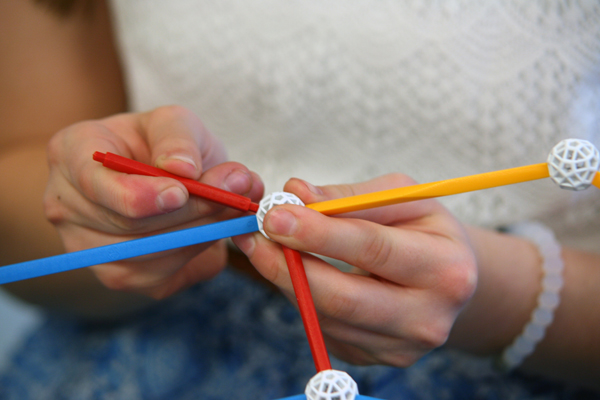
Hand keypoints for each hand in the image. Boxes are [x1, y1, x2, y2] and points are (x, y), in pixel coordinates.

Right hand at [44, 105, 263, 298]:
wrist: (159, 176)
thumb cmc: (161, 144)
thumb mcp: (172, 122)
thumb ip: (179, 138)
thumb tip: (184, 168)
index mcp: (71, 155)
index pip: (93, 183)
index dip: (139, 194)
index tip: (181, 191)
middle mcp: (67, 207)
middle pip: (128, 225)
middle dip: (191, 211)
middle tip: (238, 191)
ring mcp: (90, 248)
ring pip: (150, 256)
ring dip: (203, 232)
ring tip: (237, 204)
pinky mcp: (120, 276)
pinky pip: (165, 275)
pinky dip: (199, 251)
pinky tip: (217, 226)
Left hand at [233, 174, 476, 366]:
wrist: (449, 278)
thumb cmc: (424, 229)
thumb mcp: (401, 197)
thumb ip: (348, 196)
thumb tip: (295, 192)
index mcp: (446, 269)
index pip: (372, 249)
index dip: (318, 233)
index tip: (274, 215)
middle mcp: (428, 318)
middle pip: (342, 298)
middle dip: (287, 265)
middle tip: (251, 235)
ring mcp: (400, 347)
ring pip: (325, 315)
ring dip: (285, 279)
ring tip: (263, 245)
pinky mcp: (375, 358)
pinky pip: (324, 328)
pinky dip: (300, 296)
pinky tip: (293, 270)